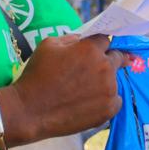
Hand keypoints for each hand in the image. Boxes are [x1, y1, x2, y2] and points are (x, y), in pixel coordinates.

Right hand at [1, 35, 128, 145]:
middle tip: (97, 69)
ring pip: (115, 80)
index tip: (97, 50)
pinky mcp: (109, 109)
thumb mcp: (49, 45)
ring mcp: (109, 90)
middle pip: (118, 57)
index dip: (100, 44)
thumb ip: (71, 38)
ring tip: (85, 90)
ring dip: (105, 82)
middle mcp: (104, 67)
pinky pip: (116, 100)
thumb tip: (83, 40)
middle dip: (109, 59)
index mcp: (90, 49)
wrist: (30, 110)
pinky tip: (90, 103)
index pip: (106, 39)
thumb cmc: (37, 75)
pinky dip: (107, 101)